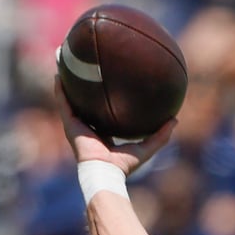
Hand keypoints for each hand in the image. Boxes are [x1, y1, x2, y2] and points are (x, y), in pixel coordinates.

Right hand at [53, 73, 175, 174]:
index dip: (104, 98)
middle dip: (83, 85)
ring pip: (69, 98)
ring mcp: (76, 125)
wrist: (105, 172)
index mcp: (102, 132)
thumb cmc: (123, 165)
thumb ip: (160, 135)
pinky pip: (62, 102)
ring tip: (65, 61)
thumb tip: (175, 119)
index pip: (102, 112)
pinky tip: (59, 71)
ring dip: (66, 81)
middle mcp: (87, 127)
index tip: (108, 82)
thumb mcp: (146, 147)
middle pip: (84, 101)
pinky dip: (60, 88)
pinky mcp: (69, 124)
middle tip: (86, 65)